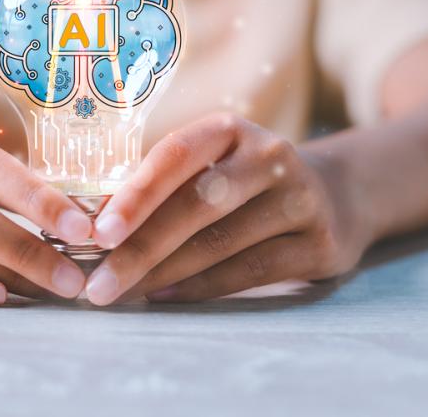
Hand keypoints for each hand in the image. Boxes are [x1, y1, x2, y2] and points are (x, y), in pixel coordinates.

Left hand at [84, 113, 372, 304]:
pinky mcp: (320, 244)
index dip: (135, 195)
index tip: (96, 232)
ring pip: (220, 244)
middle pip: (196, 205)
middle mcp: (270, 156)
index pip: (175, 156)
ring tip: (120, 293)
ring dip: (162, 274)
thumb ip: (164, 187)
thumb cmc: (243, 185)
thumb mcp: (212, 165)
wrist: (335, 197)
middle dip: (140, 248)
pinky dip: (201, 288)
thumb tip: (92, 229)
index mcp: (230, 130)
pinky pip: (249, 273)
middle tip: (97, 283)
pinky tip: (164, 297)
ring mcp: (300, 199)